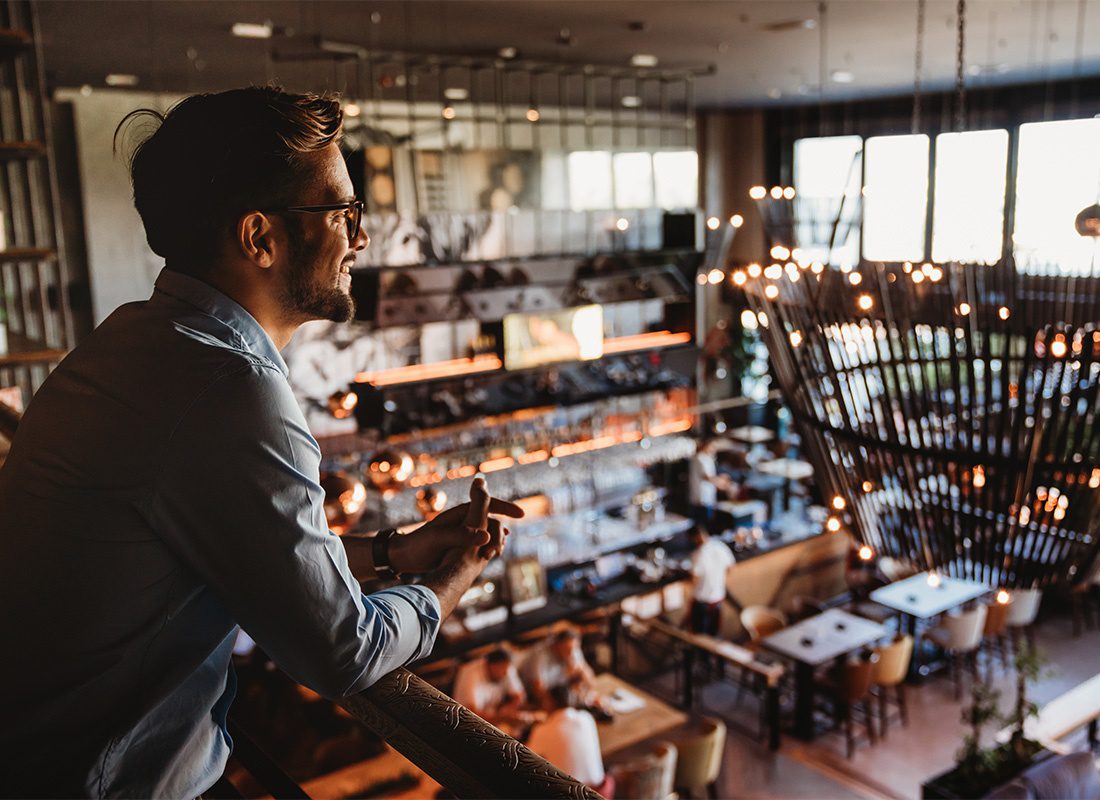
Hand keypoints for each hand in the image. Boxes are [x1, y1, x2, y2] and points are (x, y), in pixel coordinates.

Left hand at [389, 477, 522, 574]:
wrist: (404, 556)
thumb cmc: (419, 545)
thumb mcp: (440, 539)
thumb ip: (462, 535)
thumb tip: (486, 536)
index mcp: (460, 512)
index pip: (488, 504)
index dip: (506, 508)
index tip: (521, 514)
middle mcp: (464, 520)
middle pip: (491, 519)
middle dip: (500, 531)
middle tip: (501, 546)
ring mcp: (463, 532)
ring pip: (488, 531)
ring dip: (496, 540)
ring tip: (497, 552)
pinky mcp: (461, 544)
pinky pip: (481, 542)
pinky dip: (489, 546)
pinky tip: (493, 553)